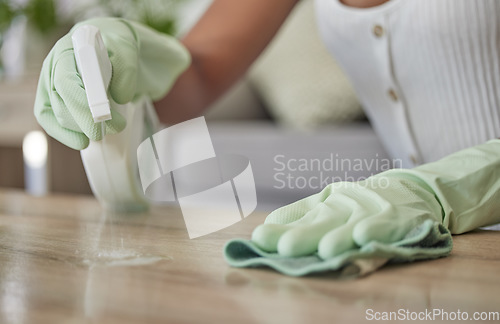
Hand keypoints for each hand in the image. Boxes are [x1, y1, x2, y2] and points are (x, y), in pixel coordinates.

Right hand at [34, 18, 189, 149]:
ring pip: (56, 109)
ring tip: (102, 134)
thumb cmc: (123, 49)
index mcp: (76, 47)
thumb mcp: (132, 51)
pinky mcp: (54, 98)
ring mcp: (54, 81)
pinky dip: (65, 133)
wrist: (121, 51)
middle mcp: (59, 63)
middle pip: (61, 94)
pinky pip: (49, 117)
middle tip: (107, 130)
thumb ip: (127, 68)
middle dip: (85, 117)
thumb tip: (119, 96)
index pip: (73, 74)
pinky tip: (81, 141)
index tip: (104, 117)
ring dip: (78, 127)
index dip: (85, 101)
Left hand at [251, 171, 443, 258]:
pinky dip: (377, 230)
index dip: (283, 229)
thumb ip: (300, 214)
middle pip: (325, 223)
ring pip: (355, 226)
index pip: (302, 219)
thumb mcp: (329, 204)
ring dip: (341, 237)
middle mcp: (347, 207)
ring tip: (326, 250)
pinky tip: (364, 236)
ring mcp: (373, 212)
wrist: (411, 191)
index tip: (260, 238)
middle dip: (306, 235)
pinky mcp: (400, 219)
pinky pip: (388, 226)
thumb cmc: (360, 204)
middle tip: (285, 246)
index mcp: (327, 205)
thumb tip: (270, 221)